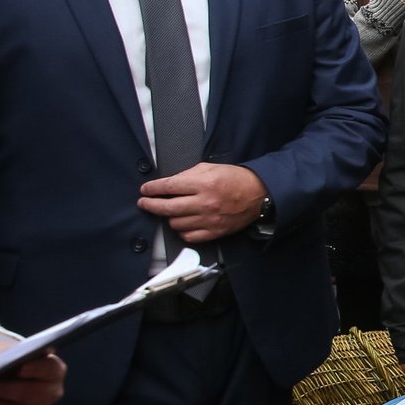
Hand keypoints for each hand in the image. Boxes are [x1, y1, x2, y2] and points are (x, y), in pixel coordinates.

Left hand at [137, 163, 267, 242]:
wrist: (259, 194)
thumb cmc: (236, 179)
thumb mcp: (211, 168)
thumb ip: (188, 175)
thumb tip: (168, 184)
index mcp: (203, 183)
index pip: (168, 187)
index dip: (152, 188)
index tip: (145, 190)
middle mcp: (204, 202)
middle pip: (167, 208)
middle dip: (150, 205)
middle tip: (145, 203)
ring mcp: (209, 219)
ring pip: (175, 223)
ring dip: (169, 217)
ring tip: (171, 212)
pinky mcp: (214, 232)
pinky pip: (188, 236)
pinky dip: (182, 231)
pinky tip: (184, 223)